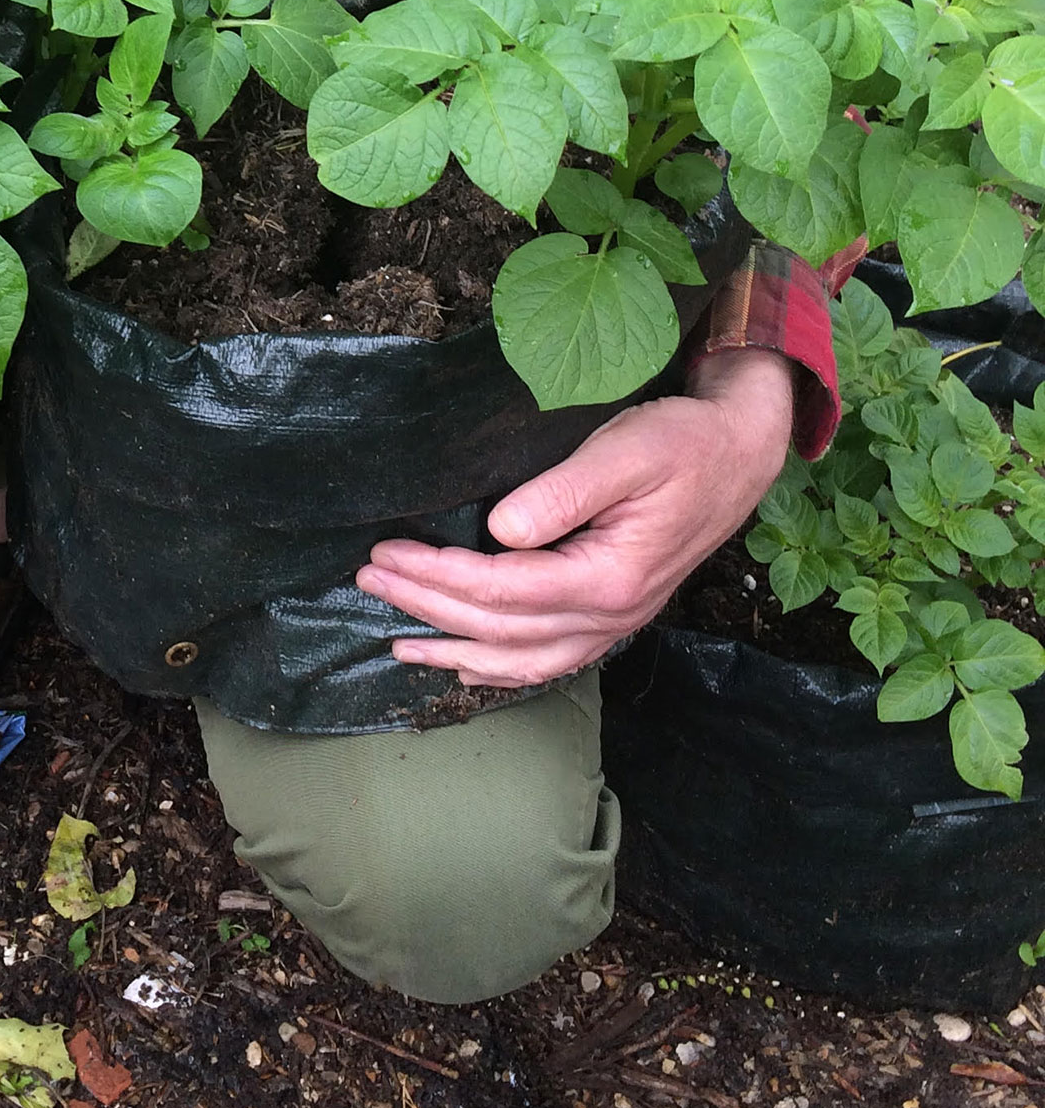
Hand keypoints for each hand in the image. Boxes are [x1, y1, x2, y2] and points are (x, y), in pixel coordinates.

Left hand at [357, 346, 796, 688]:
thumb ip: (563, 492)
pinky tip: (460, 658)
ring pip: (523, 660)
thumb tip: (500, 530)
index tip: (386, 555)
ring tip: (397, 640)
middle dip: (428, 607)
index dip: (439, 577)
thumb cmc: (683, 443)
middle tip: (368, 580)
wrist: (738, 454)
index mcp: (613, 577)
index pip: (506, 592)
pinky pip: (546, 658)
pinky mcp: (611, 613)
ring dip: (455, 650)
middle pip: (503, 630)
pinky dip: (497, 664)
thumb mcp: (625, 451)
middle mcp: (614, 614)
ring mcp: (614, 622)